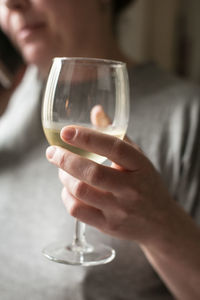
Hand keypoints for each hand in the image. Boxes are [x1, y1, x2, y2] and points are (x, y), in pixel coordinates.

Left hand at [46, 125, 173, 245]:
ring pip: (81, 191)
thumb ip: (117, 135)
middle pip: (92, 172)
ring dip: (63, 177)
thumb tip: (96, 111)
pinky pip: (77, 211)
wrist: (160, 222)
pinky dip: (66, 196)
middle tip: (52, 152)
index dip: (88, 137)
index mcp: (140, 166)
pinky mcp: (108, 225)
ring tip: (61, 170)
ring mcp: (120, 209)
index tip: (66, 131)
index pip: (114, 147)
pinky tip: (68, 189)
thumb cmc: (146, 184)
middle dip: (65, 159)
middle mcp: (131, 189)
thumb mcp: (138, 158)